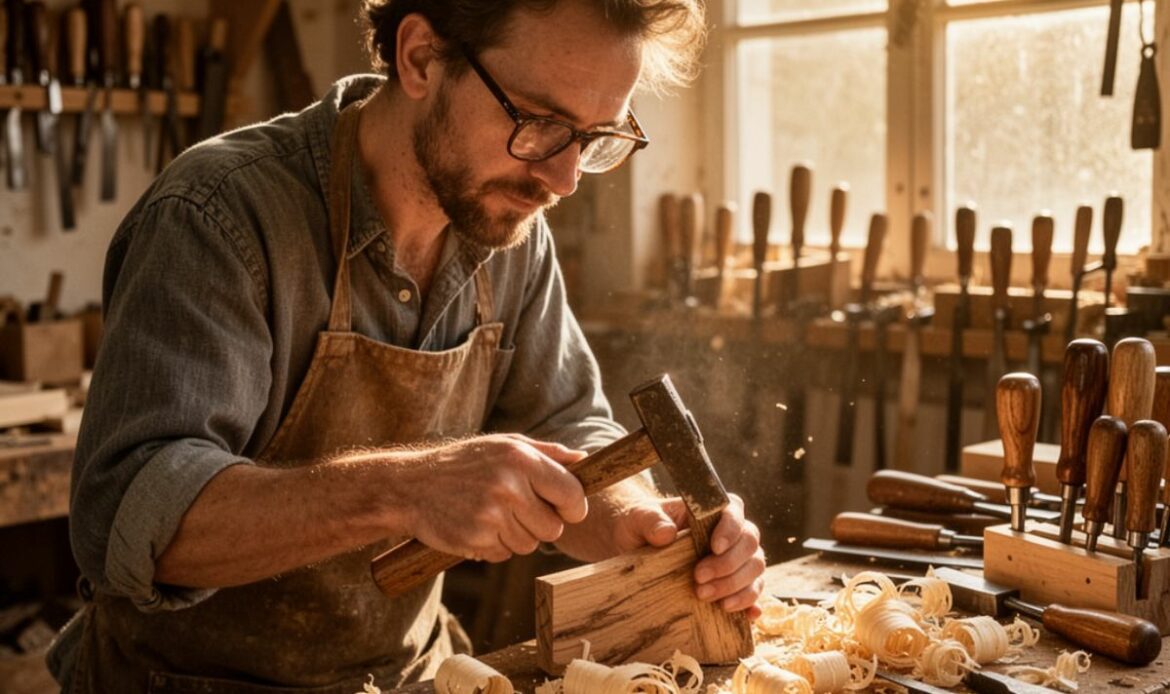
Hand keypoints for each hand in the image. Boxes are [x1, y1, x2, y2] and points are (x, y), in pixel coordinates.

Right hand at [396, 434, 587, 561]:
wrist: (411, 486)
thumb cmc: (465, 463)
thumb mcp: (505, 445)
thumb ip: (547, 453)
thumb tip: (584, 460)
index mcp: (521, 459)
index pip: (572, 494)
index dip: (575, 507)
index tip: (567, 510)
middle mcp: (509, 486)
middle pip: (553, 528)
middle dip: (541, 525)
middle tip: (518, 511)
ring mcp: (491, 515)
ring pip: (529, 545)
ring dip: (516, 537)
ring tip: (493, 515)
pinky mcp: (476, 539)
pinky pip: (504, 555)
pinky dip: (495, 547)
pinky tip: (477, 526)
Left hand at [608, 492, 764, 617]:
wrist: (632, 547)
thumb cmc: (640, 525)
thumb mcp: (638, 518)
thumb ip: (651, 521)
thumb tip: (667, 534)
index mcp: (710, 511)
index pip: (735, 510)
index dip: (731, 528)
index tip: (715, 547)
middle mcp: (729, 534)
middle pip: (750, 544)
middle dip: (728, 564)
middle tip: (698, 578)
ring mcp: (734, 560)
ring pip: (755, 569)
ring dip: (735, 586)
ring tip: (704, 596)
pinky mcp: (732, 584)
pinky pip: (752, 593)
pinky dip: (751, 603)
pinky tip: (745, 615)